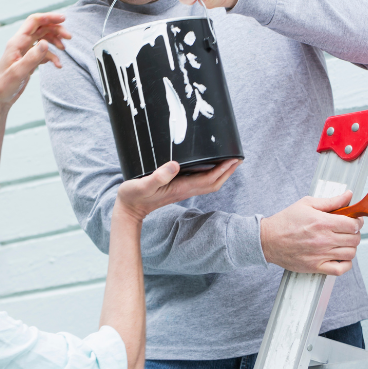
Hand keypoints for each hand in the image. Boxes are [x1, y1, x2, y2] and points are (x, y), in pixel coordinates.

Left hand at [0, 13, 71, 105]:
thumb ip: (32, 57)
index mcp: (17, 42)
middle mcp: (21, 44)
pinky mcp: (29, 60)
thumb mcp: (19, 72)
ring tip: (64, 49)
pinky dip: (52, 56)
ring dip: (55, 41)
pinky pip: (43, 52)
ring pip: (44, 39)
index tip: (63, 20)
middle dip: (56, 30)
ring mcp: (25, 51)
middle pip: (41, 28)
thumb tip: (45, 43)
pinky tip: (58, 65)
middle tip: (69, 37)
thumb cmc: (4, 85)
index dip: (49, 17)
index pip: (34, 21)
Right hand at [115, 159, 239, 221]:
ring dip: (221, 174)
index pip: (208, 179)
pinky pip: (200, 182)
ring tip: (229, 161)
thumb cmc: (133, 196)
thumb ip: (158, 176)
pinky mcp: (177, 189)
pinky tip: (208, 166)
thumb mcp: (142, 185)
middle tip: (238, 158)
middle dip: (227, 172)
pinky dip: (210, 174)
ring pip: (209, 183)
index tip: (233, 159)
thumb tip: (176, 165)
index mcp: (180, 188)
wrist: (129, 210)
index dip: (222, 170)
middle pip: (213, 183)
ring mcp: (182, 190)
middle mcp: (184, 190)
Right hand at [260, 192, 363, 274]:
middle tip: (347, 230)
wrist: (268, 239)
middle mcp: (324, 239)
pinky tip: (340, 256)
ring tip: (342, 242)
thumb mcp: (306, 204)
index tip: (354, 220)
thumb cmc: (285, 221)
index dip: (357, 222)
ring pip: (351, 253)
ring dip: (350, 247)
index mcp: (322, 222)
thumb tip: (348, 196)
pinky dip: (345, 264)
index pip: (353, 225)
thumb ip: (331, 201)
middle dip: (354, 233)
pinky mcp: (317, 266)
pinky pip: (341, 269)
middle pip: (355, 239)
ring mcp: (321, 254)